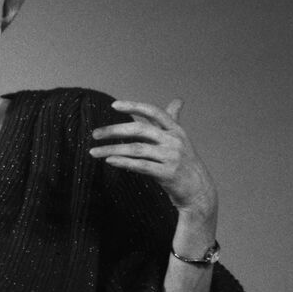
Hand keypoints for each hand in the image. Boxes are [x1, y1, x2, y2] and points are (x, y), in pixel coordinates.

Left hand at [89, 99, 217, 219]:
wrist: (199, 190)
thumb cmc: (184, 162)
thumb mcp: (180, 139)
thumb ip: (173, 121)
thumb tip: (178, 101)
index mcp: (175, 130)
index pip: (153, 112)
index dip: (134, 106)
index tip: (114, 105)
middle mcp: (174, 140)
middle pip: (140, 130)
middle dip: (114, 130)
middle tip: (95, 134)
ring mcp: (171, 157)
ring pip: (136, 149)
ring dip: (112, 150)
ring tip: (94, 152)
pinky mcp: (168, 173)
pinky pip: (141, 166)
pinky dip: (123, 162)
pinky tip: (110, 161)